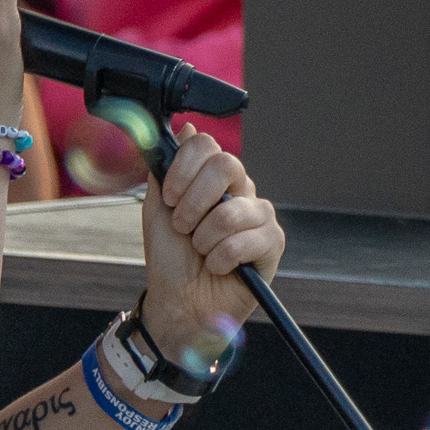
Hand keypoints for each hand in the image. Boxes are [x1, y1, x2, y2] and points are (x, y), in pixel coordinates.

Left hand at [139, 126, 284, 355]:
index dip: (184, 168)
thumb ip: (167, 169)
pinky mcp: (272, 243)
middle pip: (227, 165)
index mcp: (211, 180)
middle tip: (182, 227)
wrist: (179, 301)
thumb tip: (186, 128)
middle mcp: (239, 191)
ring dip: (204, 238)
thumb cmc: (170, 258)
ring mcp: (258, 216)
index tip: (169, 196)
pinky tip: (219, 267)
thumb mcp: (157, 210)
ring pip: (232, 210)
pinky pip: (248, 240)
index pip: (207, 145)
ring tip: (201, 253)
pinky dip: (222, 258)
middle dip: (194, 201)